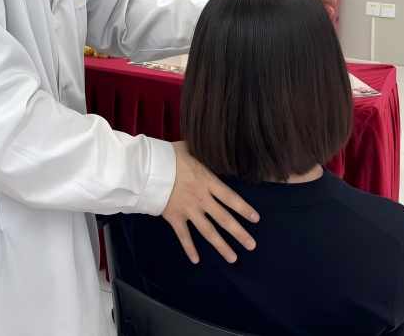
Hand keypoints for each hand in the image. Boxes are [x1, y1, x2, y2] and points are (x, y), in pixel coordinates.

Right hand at [162, 141, 257, 263]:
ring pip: (208, 231)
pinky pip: (183, 236)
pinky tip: (196, 260)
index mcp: (207, 181)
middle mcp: (201, 199)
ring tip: (233, 258)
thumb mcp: (188, 149)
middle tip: (252, 245)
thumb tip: (207, 144)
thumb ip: (199, 151)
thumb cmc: (168, 156)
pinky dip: (189, 248)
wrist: (147, 169)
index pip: (230, 198)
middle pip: (224, 219)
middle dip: (239, 233)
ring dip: (221, 246)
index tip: (256, 219)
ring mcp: (188, 210)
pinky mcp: (174, 217)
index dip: (244, 209)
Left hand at [247, 0, 336, 17]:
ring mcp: (282, 12)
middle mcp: (282, 1)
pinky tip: (319, 25)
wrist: (230, 13)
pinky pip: (298, 22)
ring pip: (304, 10)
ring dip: (318, 11)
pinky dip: (309, 22)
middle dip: (320, 0)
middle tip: (334, 4)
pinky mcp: (281, 25)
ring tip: (331, 14)